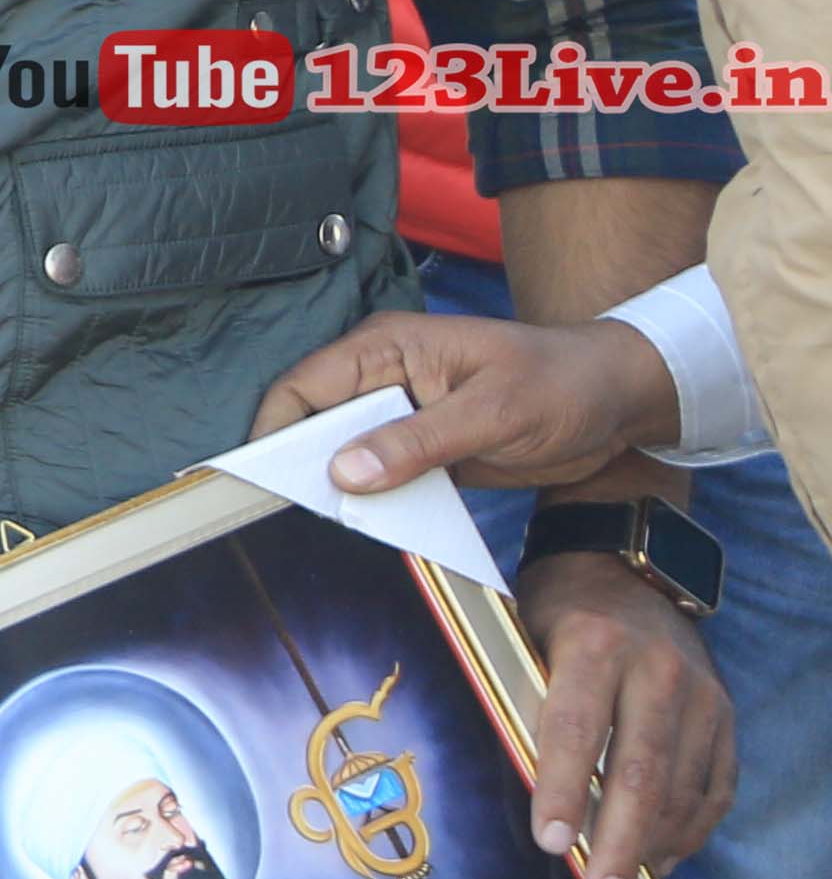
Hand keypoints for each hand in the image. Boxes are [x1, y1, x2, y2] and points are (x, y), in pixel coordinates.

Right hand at [264, 311, 679, 496]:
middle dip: (299, 466)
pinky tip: (371, 530)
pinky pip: (380, 477)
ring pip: (342, 454)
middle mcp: (382, 379)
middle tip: (289, 517)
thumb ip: (419, 441)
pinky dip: (373, 502)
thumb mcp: (495, 412)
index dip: (274, 430)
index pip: (305, 385)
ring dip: (337, 489)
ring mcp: (400, 416)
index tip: (256, 481)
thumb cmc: (563, 385)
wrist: (621, 402)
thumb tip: (342, 473)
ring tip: (325, 530)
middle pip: (314, 422)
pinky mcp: (420, 449)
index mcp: (388, 348)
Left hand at [517, 538, 732, 878]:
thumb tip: (513, 783)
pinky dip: (691, 828)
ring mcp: (701, 693)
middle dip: (619, 841)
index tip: (552, 843)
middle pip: (641, 771)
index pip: (577, 728)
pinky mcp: (725, 713)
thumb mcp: (526, 635)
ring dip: (654, 845)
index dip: (563, 788)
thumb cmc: (556, 610)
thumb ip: (527, 699)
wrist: (627, 565)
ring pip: (683, 787)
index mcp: (596, 644)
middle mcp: (659, 669)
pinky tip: (663, 859)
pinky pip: (716, 785)